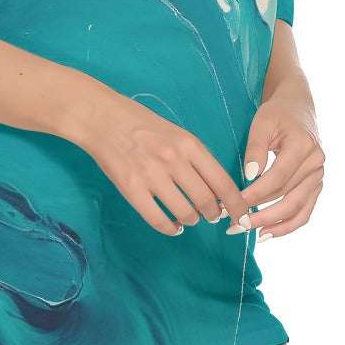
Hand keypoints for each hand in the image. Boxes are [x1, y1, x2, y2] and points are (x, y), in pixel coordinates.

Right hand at [76, 92, 257, 237]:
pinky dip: (170, 228)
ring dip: (192, 220)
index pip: (223, 182)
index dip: (236, 205)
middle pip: (207, 202)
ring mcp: (151, 175)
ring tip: (189, 218)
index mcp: (189, 144)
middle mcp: (174, 160)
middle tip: (211, 216)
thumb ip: (195, 158)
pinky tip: (173, 226)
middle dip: (213, 214)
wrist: (102, 117)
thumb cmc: (141, 123)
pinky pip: (158, 220)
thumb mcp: (176, 133)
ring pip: (185, 213)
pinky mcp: (131, 188)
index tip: (242, 216)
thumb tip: (215, 190)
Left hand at [230, 90, 325, 238]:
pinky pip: (305, 211)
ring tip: (247, 232)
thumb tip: (250, 176)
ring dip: (272, 225)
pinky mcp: (316, 184)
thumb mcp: (261, 122)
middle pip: (286, 197)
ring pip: (297, 209)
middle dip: (259, 214)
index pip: (277, 178)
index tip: (231, 203)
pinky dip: (288, 225)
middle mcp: (316, 162)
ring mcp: (319, 175)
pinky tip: (267, 233)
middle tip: (233, 224)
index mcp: (303, 145)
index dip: (254, 194)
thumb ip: (256, 147)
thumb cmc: (276, 113)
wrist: (298, 108)